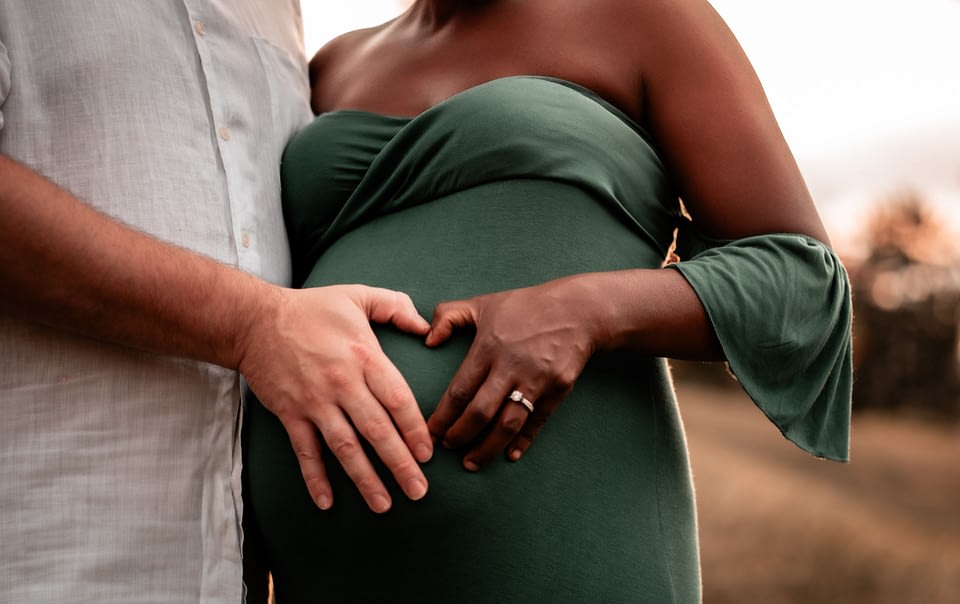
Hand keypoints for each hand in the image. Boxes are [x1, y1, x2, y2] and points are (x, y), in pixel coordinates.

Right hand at [238, 284, 433, 512]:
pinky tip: (327, 502)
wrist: (254, 321)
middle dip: (400, 464)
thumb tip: (425, 325)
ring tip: (384, 505)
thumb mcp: (357, 295)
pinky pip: (305, 452)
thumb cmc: (311, 308)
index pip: (397, 398)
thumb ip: (395, 306)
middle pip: (377, 431)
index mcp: (363, 356)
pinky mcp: (290, 414)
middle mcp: (341, 383)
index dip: (415, 428)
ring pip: (345, 448)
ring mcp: (314, 402)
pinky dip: (315, 478)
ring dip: (365, 479)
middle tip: (419, 491)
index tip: (428, 453)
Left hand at [425, 278, 597, 469]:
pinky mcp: (558, 388)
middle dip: (460, 436)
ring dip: (487, 447)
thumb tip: (427, 340)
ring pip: (508, 423)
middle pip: (481, 412)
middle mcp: (511, 365)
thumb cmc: (525, 306)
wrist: (578, 309)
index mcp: (489, 346)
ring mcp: (537, 379)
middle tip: (447, 449)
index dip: (443, 416)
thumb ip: (448, 315)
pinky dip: (524, 441)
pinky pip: (537, 421)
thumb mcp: (483, 303)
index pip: (460, 390)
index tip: (430, 432)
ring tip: (472, 462)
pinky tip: (510, 455)